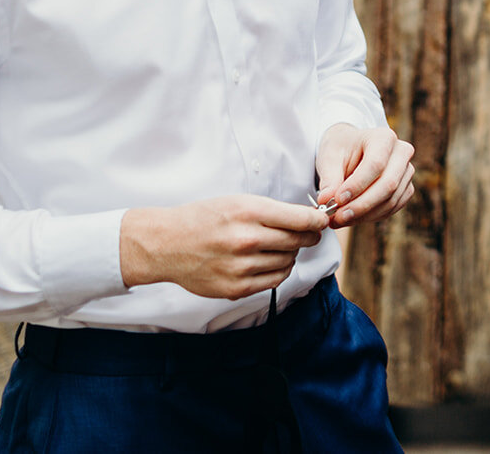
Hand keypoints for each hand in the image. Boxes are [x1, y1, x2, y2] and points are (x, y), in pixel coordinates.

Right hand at [119, 194, 327, 298]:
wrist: (168, 243)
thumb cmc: (206, 218)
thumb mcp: (239, 202)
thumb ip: (274, 211)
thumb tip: (311, 220)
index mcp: (248, 212)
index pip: (301, 219)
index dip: (317, 221)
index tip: (322, 221)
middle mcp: (246, 240)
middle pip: (298, 241)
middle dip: (308, 237)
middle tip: (307, 234)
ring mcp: (241, 267)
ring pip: (288, 262)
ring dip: (290, 254)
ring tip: (280, 247)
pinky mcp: (236, 288)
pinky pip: (274, 281)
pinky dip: (279, 271)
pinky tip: (271, 262)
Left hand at [313, 123, 414, 226]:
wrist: (350, 150)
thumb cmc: (341, 149)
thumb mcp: (329, 158)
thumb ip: (329, 179)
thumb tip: (326, 200)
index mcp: (384, 137)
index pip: (375, 164)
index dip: (357, 185)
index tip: (337, 199)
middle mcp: (401, 152)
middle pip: (388, 184)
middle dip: (361, 205)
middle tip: (338, 216)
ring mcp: (406, 171)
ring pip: (391, 200)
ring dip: (365, 215)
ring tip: (339, 219)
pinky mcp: (405, 188)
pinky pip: (392, 208)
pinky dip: (371, 217)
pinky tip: (352, 218)